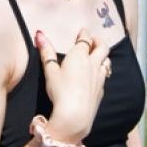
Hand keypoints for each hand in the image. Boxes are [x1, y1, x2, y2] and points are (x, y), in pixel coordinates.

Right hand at [33, 27, 108, 143]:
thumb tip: (40, 34)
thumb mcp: (50, 71)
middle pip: (103, 47)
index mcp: (79, 55)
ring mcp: (99, 77)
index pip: (86, 38)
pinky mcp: (101, 89)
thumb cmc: (61, 91)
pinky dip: (101, 72)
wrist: (75, 115)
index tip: (83, 32)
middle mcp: (93, 63)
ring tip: (97, 57)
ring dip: (102, 56)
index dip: (85, 33)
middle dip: (98, 41)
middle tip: (93, 41)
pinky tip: (96, 76)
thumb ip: (46, 52)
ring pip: (107, 61)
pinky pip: (105, 76)